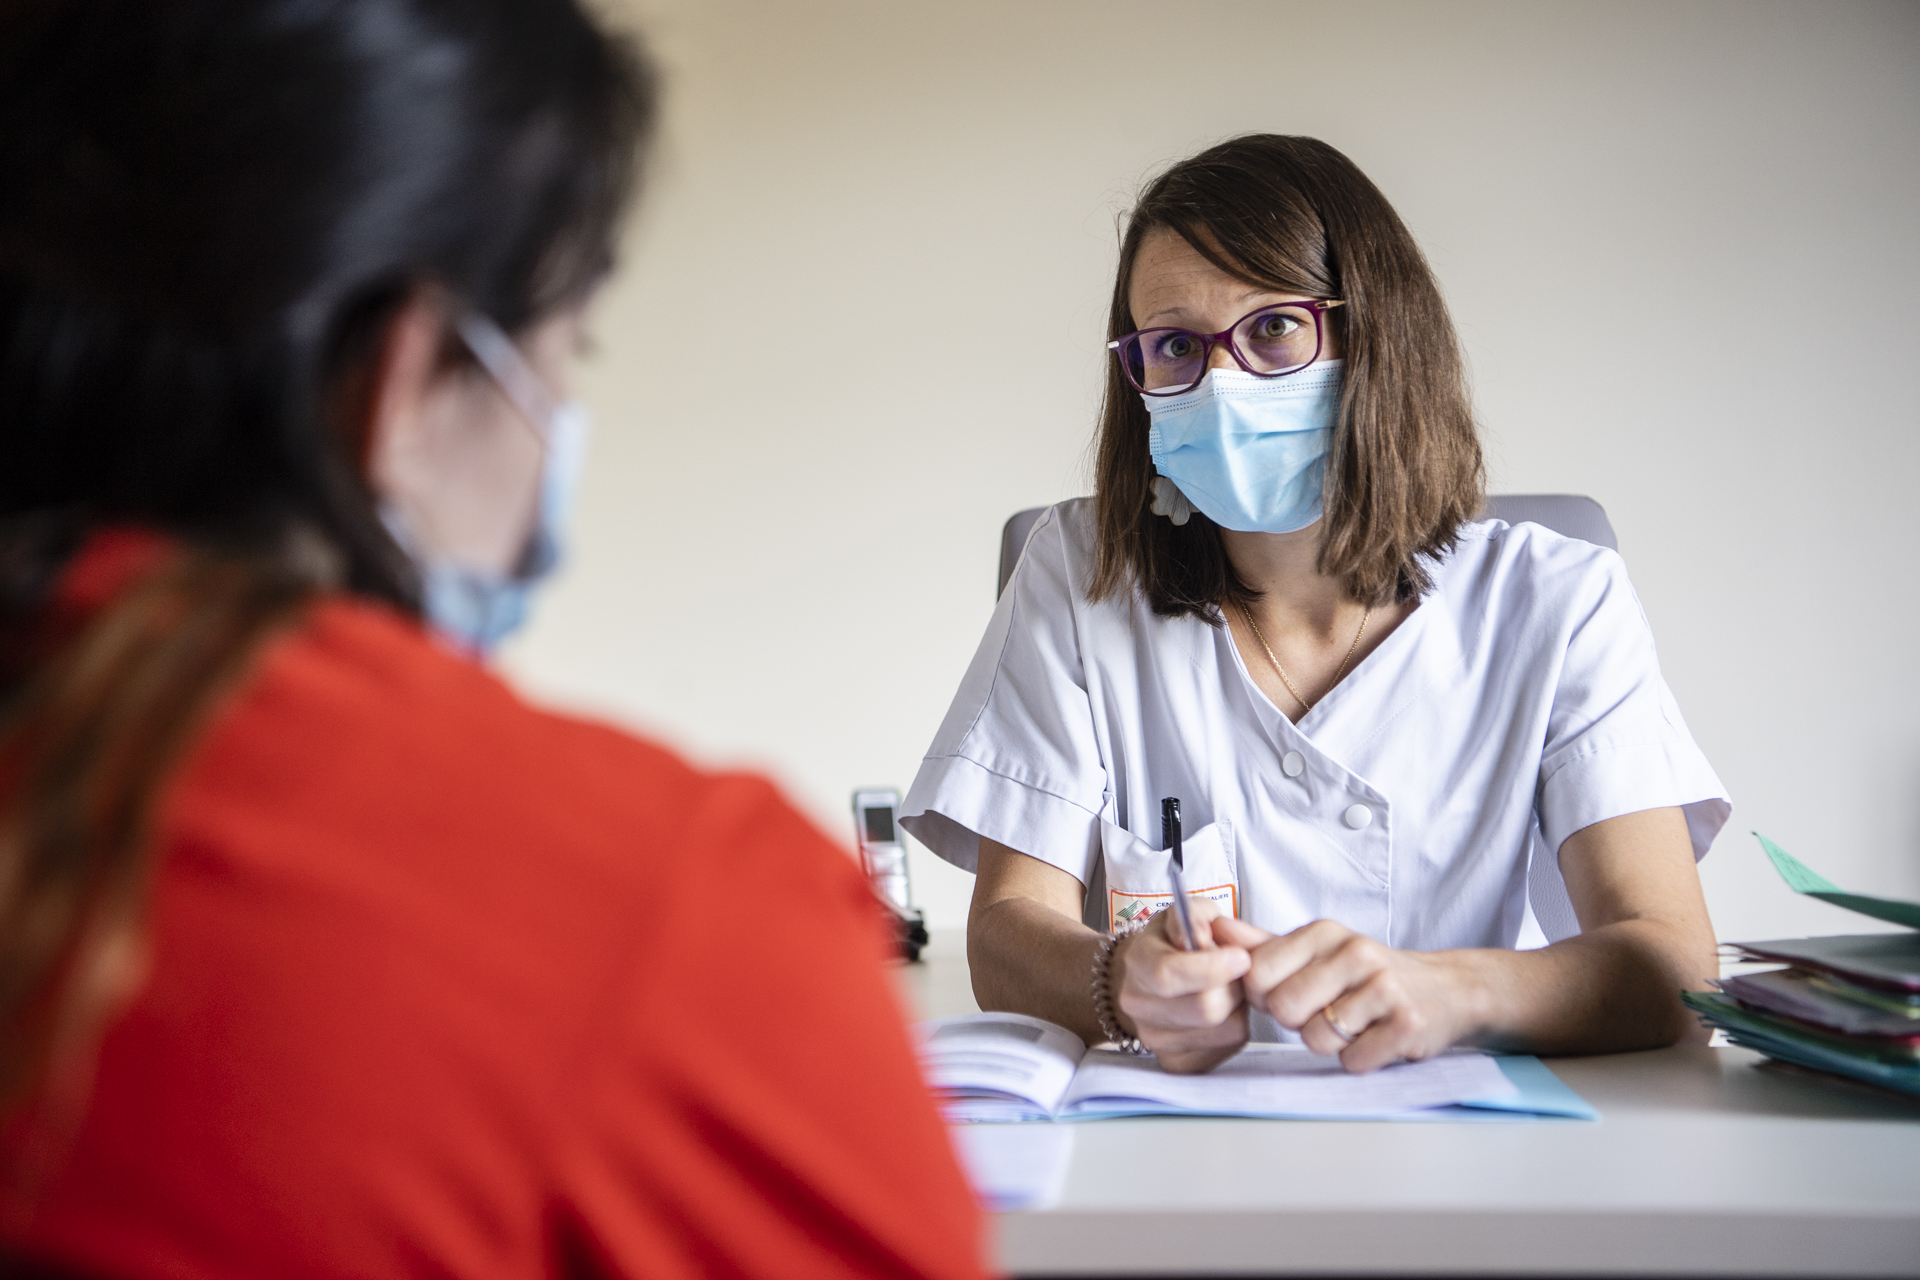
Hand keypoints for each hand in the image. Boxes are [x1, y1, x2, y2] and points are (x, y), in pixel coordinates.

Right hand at [1112, 896, 1250, 1073]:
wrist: (1148, 978)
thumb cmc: (1173, 943)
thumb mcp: (1185, 914)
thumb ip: (1197, 916)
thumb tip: (1207, 934)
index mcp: (1138, 962)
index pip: (1168, 974)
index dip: (1211, 968)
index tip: (1240, 957)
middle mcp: (1138, 1005)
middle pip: (1205, 1009)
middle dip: (1234, 987)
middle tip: (1237, 971)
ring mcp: (1155, 1038)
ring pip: (1224, 1031)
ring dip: (1239, 1007)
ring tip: (1228, 988)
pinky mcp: (1177, 1062)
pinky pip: (1228, 1048)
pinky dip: (1235, 1027)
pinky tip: (1224, 1011)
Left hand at [1212, 917, 1481, 1072]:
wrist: (1447, 991)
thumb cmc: (1370, 974)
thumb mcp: (1318, 950)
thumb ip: (1264, 944)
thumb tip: (1215, 928)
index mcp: (1325, 933)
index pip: (1257, 973)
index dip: (1265, 995)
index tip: (1289, 993)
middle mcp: (1354, 953)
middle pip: (1283, 1009)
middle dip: (1297, 1022)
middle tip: (1325, 1012)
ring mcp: (1384, 988)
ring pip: (1316, 1039)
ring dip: (1329, 1044)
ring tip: (1354, 1024)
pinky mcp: (1406, 1025)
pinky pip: (1352, 1060)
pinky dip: (1359, 1059)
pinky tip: (1374, 1039)